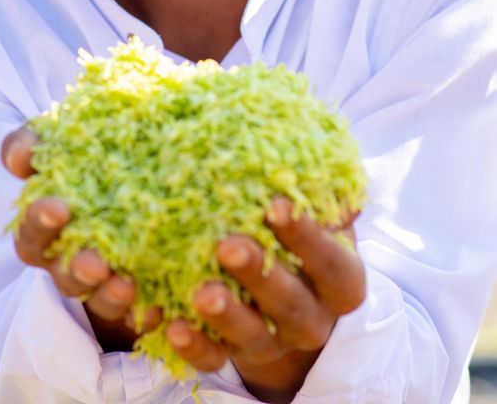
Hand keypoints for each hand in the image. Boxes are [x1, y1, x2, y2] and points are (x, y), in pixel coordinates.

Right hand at [0, 125, 161, 350]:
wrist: (138, 168)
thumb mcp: (58, 141)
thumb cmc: (86, 156)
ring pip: (101, 300)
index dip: (39, 222)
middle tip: (94, 264)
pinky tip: (159, 306)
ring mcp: (105, 281)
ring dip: (109, 296)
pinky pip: (142, 312)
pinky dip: (148, 311)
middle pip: (65, 276)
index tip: (60, 208)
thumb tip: (20, 158)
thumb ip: (32, 145)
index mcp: (47, 226)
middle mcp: (71, 260)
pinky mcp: (141, 293)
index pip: (32, 233)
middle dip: (77, 272)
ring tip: (125, 286)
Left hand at [165, 198, 365, 403]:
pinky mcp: (236, 356)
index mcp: (340, 283)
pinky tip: (173, 326)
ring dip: (225, 314)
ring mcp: (274, 342)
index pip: (330, 263)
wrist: (295, 302)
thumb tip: (320, 154)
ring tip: (201, 293)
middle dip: (258, 274)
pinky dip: (194, 347)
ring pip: (252, 335)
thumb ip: (322, 194)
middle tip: (227, 245)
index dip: (306, 237)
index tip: (277, 205)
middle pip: (288, 302)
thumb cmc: (304, 242)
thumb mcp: (322, 219)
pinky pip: (215, 359)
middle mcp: (311, 319)